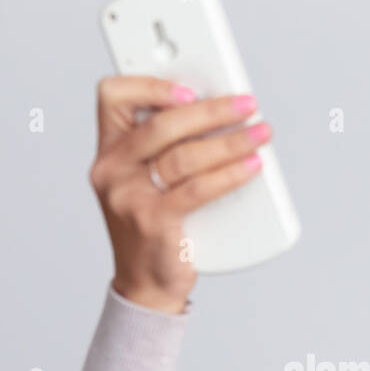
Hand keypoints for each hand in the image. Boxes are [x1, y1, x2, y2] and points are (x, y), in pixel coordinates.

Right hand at [88, 75, 271, 313]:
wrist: (145, 285)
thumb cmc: (153, 227)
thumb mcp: (146, 181)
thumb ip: (166, 147)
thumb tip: (219, 114)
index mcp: (108, 152)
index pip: (113, 97)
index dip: (150, 85)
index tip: (190, 88)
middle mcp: (112, 171)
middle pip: (161, 124)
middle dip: (210, 110)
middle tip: (247, 105)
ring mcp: (129, 197)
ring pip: (183, 156)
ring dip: (229, 141)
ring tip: (260, 135)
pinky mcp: (153, 221)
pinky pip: (197, 189)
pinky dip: (229, 175)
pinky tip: (251, 166)